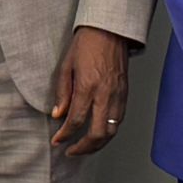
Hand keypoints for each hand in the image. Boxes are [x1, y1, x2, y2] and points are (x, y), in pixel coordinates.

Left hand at [50, 26, 130, 155]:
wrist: (110, 31)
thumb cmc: (86, 44)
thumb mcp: (66, 66)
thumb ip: (62, 93)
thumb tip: (57, 115)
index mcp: (88, 87)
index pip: (76, 121)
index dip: (65, 135)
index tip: (57, 141)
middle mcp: (105, 95)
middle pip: (97, 134)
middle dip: (83, 148)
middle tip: (70, 151)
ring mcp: (118, 96)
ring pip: (111, 131)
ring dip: (97, 145)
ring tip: (84, 148)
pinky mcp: (125, 95)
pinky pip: (118, 121)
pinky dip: (108, 133)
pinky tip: (98, 134)